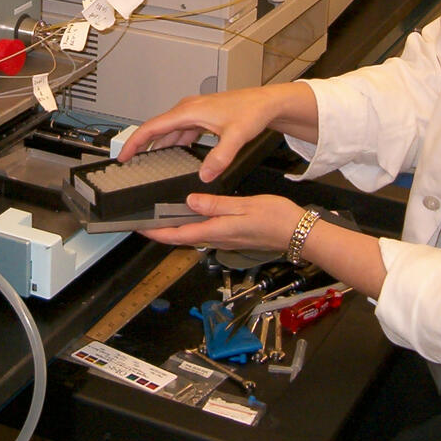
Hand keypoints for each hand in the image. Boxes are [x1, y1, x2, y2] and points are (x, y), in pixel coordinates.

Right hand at [118, 83, 318, 182]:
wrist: (265, 102)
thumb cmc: (251, 110)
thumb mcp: (235, 137)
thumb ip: (219, 157)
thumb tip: (204, 174)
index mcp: (189, 111)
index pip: (152, 127)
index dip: (134, 142)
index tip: (123, 156)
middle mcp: (188, 110)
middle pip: (156, 129)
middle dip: (141, 145)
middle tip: (130, 163)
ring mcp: (194, 113)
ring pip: (168, 131)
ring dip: (158, 145)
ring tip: (149, 162)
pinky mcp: (201, 118)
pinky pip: (179, 131)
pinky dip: (172, 143)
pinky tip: (175, 155)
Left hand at [139, 193, 303, 255]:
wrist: (299, 233)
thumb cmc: (276, 220)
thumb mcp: (244, 206)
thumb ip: (215, 204)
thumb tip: (191, 201)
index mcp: (218, 231)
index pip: (179, 235)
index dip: (157, 234)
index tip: (141, 229)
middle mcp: (219, 239)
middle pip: (183, 237)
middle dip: (162, 232)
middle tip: (146, 222)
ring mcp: (226, 239)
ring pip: (194, 235)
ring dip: (177, 229)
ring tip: (163, 217)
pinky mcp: (233, 236)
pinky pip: (207, 232)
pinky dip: (194, 225)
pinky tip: (194, 214)